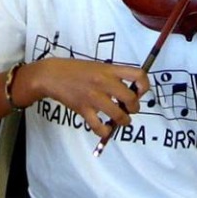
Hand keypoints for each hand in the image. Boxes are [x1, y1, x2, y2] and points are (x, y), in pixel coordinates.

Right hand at [19, 58, 149, 137]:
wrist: (52, 75)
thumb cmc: (75, 69)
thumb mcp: (97, 66)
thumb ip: (113, 75)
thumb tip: (129, 90)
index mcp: (109, 69)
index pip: (137, 75)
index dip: (145, 86)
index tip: (140, 92)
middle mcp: (104, 82)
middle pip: (131, 99)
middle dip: (134, 108)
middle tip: (130, 109)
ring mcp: (94, 97)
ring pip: (118, 115)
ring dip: (124, 121)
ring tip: (122, 121)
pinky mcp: (84, 109)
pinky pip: (99, 126)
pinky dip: (105, 131)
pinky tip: (105, 129)